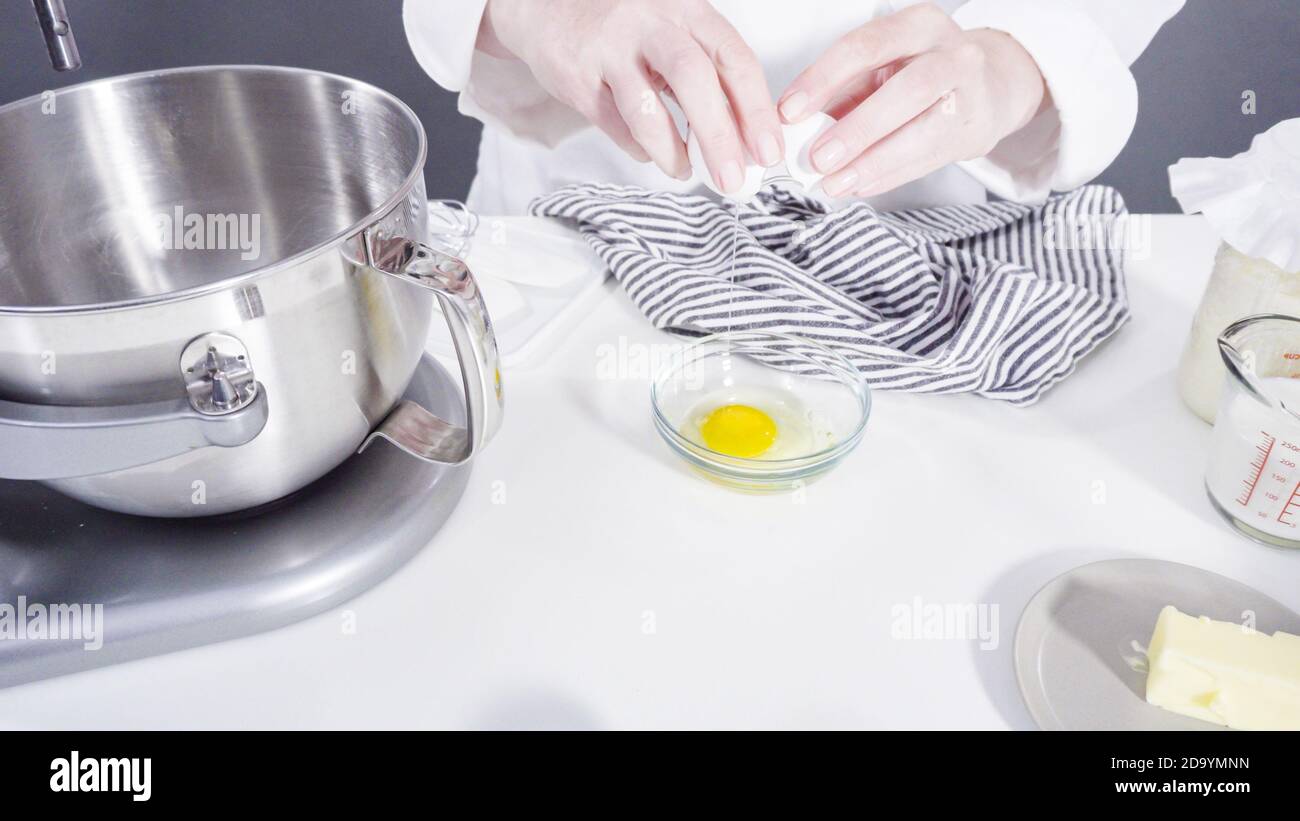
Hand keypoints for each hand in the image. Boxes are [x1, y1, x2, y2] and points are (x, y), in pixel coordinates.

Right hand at [479, 0, 783, 193]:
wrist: (547, 6)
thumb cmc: (625, 28)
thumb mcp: (674, 33)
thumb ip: (708, 76)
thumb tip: (747, 138)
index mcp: (687, 10)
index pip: (733, 58)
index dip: (757, 108)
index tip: (769, 151)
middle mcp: (650, 22)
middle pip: (694, 80)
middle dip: (719, 137)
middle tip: (733, 179)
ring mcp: (610, 48)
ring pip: (647, 110)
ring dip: (671, 152)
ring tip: (683, 171)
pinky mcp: (577, 76)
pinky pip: (614, 125)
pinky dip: (638, 148)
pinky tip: (649, 152)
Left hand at [778, 3, 1045, 197]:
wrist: (987, 87)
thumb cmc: (917, 73)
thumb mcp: (880, 65)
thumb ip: (840, 88)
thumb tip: (794, 125)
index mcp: (918, 25)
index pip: (866, 47)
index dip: (823, 80)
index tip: (789, 112)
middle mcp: (952, 54)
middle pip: (904, 92)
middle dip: (856, 130)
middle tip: (817, 158)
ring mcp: (969, 96)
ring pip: (921, 132)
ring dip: (871, 163)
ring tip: (833, 183)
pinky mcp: (972, 134)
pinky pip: (926, 161)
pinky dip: (886, 177)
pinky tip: (857, 186)